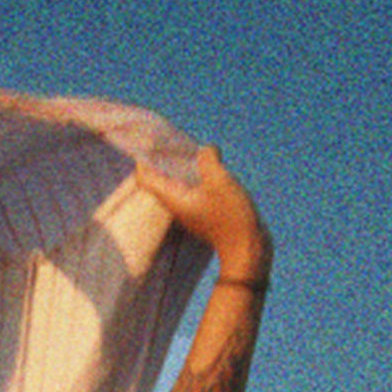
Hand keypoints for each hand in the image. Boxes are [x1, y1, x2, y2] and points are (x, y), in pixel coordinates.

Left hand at [135, 147, 271, 283]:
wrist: (247, 250)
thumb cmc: (231, 218)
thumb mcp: (219, 180)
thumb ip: (208, 160)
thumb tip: (206, 150)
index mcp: (173, 198)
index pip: (145, 178)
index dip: (144, 158)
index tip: (152, 142)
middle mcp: (177, 205)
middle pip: (159, 179)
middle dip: (163, 159)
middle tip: (172, 141)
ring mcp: (190, 210)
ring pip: (177, 184)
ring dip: (181, 167)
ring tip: (191, 149)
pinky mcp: (204, 212)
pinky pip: (192, 189)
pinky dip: (195, 176)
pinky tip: (208, 166)